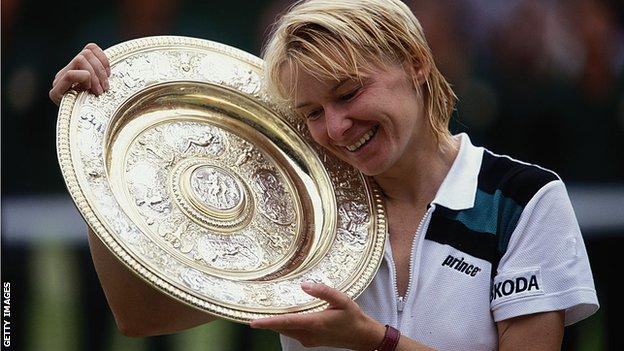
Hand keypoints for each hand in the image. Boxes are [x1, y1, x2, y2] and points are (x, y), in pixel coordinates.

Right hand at [49, 43, 110, 105]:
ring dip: (95, 75)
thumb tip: (111, 68)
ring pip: (80, 59)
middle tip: (105, 89)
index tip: (110, 74)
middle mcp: (66, 72)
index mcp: (77, 69)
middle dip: (100, 70)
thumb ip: (104, 76)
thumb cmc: (98, 111)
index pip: (90, 48)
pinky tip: (88, 90)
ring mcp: (59, 81)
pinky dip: (84, 79)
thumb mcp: (104, 89)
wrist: (82, 132)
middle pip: (86, 53)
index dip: (103, 58)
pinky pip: (71, 75)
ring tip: (98, 91)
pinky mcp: (55, 92)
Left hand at [250, 282, 384, 349]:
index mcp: (315, 323)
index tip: (253, 322)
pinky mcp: (310, 341)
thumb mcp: (342, 299)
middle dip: (266, 321)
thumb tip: (304, 285)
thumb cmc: (353, 317)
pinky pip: (291, 333)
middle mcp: (308, 334)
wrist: (361, 336)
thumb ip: (323, 291)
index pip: (287, 322)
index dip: (268, 322)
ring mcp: (308, 340)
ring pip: (285, 331)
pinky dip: (283, 325)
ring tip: (263, 312)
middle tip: (251, 311)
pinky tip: (282, 316)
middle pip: (281, 328)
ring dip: (274, 323)